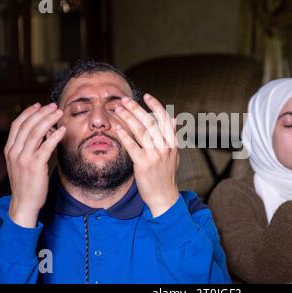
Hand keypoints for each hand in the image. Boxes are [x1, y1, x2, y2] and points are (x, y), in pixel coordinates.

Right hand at [5, 103, 65, 227]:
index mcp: (10, 149)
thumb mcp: (22, 162)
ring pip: (36, 132)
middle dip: (42, 113)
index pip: (17, 125)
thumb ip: (29, 147)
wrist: (24, 203)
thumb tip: (44, 132)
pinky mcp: (35, 166)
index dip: (28, 113)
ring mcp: (24, 158)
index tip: (39, 105)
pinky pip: (46, 146)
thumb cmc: (27, 182)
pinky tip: (62, 130)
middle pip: (28, 125)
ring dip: (49, 120)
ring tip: (60, 113)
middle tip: (54, 106)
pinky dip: (54, 136)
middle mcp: (14, 152)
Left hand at [114, 93, 179, 216]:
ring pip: (141, 131)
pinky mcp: (143, 164)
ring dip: (127, 117)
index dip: (156, 105)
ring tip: (117, 109)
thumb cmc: (166, 175)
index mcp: (172, 143)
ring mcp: (155, 155)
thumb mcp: (173, 155)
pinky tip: (117, 127)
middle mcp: (165, 147)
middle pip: (150, 122)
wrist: (164, 196)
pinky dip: (124, 135)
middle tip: (124, 99)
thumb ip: (173, 136)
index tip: (146, 96)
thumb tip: (175, 119)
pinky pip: (132, 145)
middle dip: (136, 108)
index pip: (165, 119)